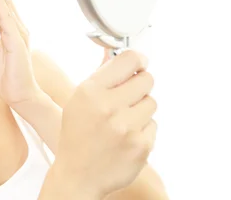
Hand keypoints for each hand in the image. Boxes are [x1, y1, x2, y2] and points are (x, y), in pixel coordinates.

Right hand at [52, 50, 156, 198]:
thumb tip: (119, 54)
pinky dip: (143, 130)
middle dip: (140, 85)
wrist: (78, 176)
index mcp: (90, 91)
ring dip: (141, 109)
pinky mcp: (141, 145)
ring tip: (123, 121)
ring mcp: (126, 127)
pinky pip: (153, 125)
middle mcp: (108, 107)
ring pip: (151, 103)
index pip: (129, 59)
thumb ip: (102, 76)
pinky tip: (126, 138)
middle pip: (146, 79)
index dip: (138, 60)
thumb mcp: (79, 100)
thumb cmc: (78, 135)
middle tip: (129, 96)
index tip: (140, 64)